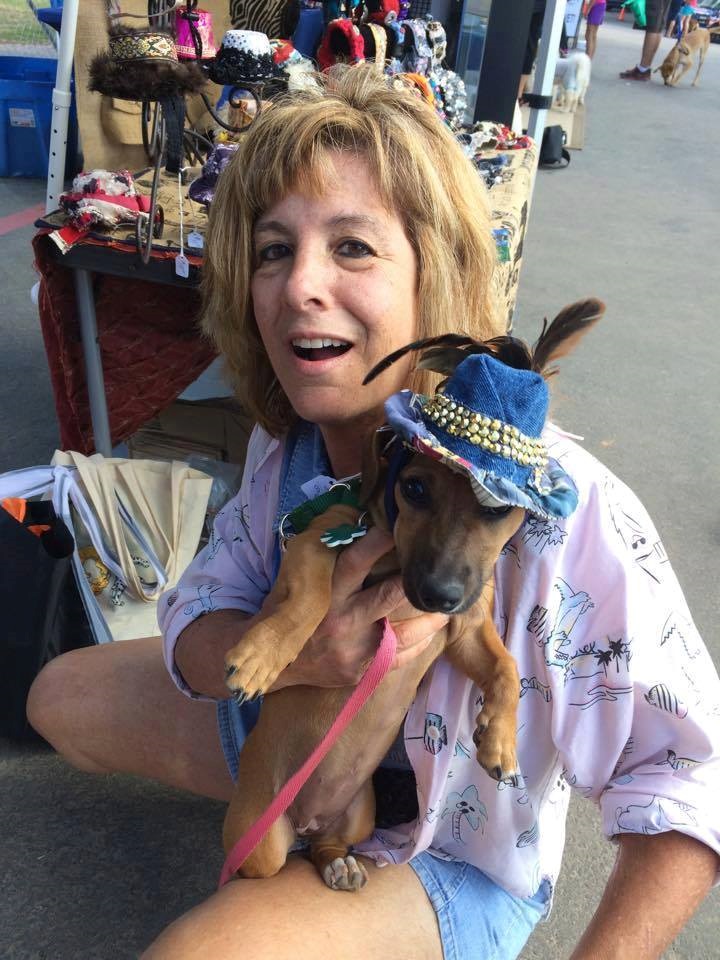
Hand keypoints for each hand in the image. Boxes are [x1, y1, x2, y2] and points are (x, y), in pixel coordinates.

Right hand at [270, 527, 448, 688]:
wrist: (278, 662)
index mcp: (328, 593)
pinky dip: (419, 644)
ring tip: (446, 607)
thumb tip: (356, 528)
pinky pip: (400, 657)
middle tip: (435, 573)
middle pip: (388, 596)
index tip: (398, 529)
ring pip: (404, 633)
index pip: (356, 560)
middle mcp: (343, 620)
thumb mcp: (302, 583)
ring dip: (429, 619)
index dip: (378, 543)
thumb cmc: (293, 613)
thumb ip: (329, 563)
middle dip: (412, 584)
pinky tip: (431, 632)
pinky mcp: (362, 671)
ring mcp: (355, 649)